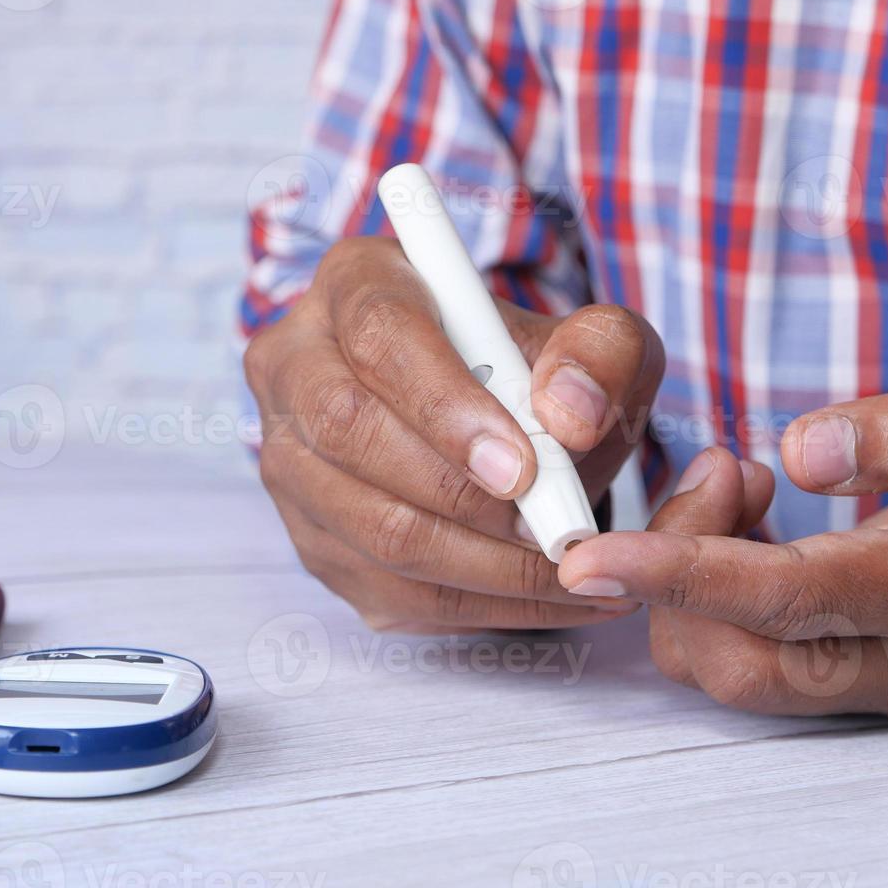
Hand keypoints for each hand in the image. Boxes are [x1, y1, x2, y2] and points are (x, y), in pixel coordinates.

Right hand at [244, 236, 663, 631]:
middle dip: (461, 495)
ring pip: (367, 525)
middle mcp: (297, 363)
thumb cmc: (532, 371)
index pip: (380, 336)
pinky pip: (386, 587)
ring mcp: (288, 456)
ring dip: (481, 564)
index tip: (521, 466)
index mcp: (357, 284)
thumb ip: (599, 354)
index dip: (446, 406)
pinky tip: (546, 597)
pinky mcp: (309, 536)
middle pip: (350, 431)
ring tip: (570, 569)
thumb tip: (571, 415)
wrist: (498, 425)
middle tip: (552, 530)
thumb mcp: (591, 340)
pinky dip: (477, 604)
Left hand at [559, 347, 887, 717]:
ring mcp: (875, 682)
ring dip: (689, 576)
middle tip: (718, 467)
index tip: (591, 555)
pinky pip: (738, 654)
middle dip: (676, 572)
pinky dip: (705, 589)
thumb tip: (806, 452)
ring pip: (725, 669)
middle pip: (738, 663)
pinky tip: (742, 512)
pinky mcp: (846, 679)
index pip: (791, 603)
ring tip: (738, 478)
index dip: (682, 576)